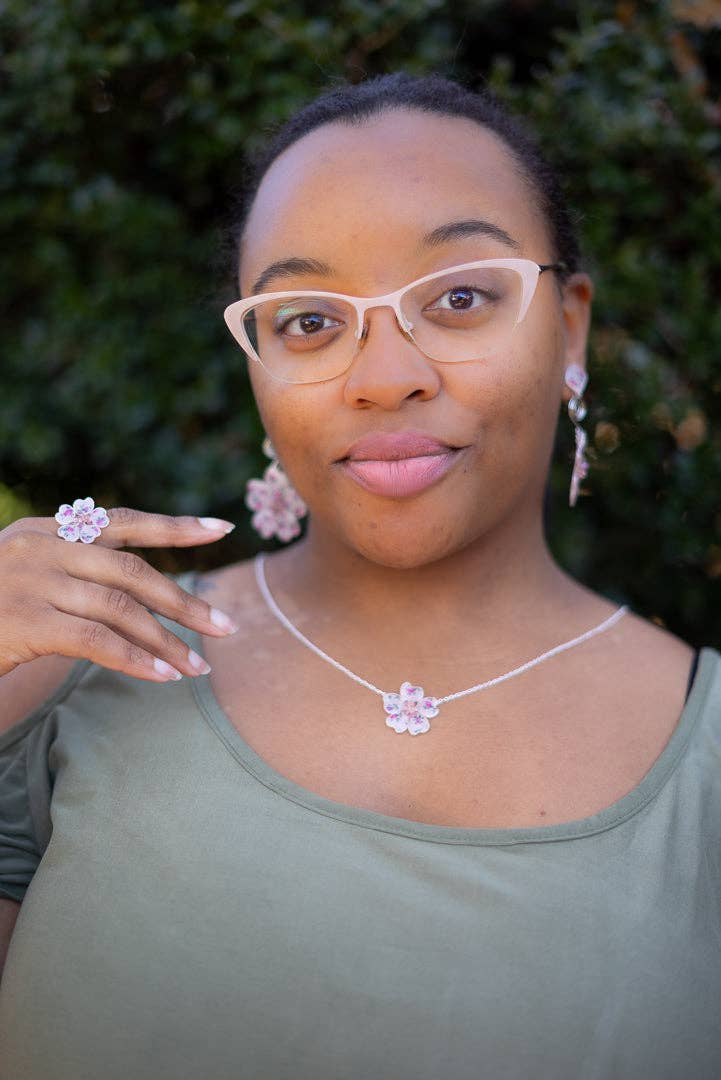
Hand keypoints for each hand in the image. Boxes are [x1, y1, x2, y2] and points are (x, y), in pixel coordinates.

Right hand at [0, 508, 240, 681]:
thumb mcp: (28, 573)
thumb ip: (76, 569)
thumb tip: (142, 592)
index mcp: (47, 530)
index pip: (123, 523)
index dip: (176, 527)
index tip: (222, 529)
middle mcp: (42, 547)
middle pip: (133, 571)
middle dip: (185, 600)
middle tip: (227, 627)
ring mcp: (33, 582)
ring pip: (121, 609)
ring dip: (167, 641)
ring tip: (199, 668)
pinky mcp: (26, 622)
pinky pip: (98, 643)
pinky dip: (137, 660)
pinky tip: (164, 678)